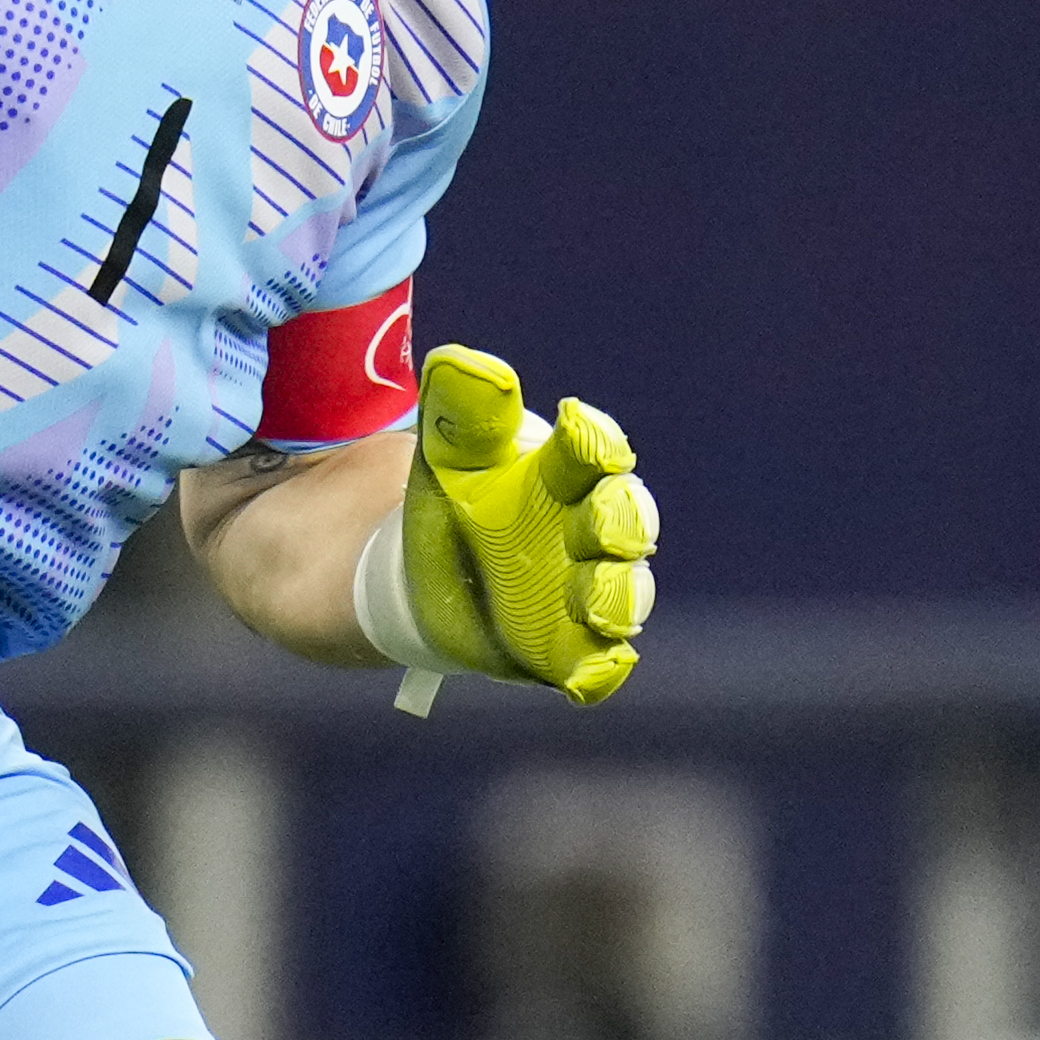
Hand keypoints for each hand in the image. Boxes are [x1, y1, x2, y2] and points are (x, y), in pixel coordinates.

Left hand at [380, 345, 658, 706]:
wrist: (414, 574)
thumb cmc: (452, 500)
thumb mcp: (449, 453)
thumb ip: (461, 413)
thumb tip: (461, 362)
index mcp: (566, 473)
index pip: (595, 452)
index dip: (595, 442)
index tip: (579, 429)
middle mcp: (588, 530)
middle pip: (625, 520)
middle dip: (621, 520)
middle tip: (601, 522)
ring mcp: (582, 593)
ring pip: (623, 594)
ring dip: (619, 597)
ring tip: (601, 605)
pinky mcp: (564, 649)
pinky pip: (596, 663)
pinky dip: (601, 671)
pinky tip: (591, 676)